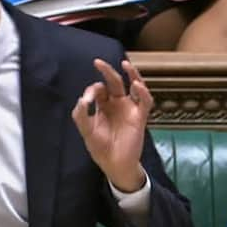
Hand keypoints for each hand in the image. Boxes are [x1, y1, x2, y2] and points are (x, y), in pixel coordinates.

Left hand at [72, 59, 153, 192]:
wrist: (114, 164)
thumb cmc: (100, 147)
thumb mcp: (86, 131)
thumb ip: (81, 115)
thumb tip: (82, 99)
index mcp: (102, 105)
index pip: (98, 89)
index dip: (92, 90)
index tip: (86, 100)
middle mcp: (116, 103)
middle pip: (114, 82)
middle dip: (107, 71)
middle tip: (97, 62)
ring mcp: (129, 108)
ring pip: (134, 86)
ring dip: (131, 74)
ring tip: (125, 64)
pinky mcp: (140, 117)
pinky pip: (145, 101)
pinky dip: (143, 92)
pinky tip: (137, 85)